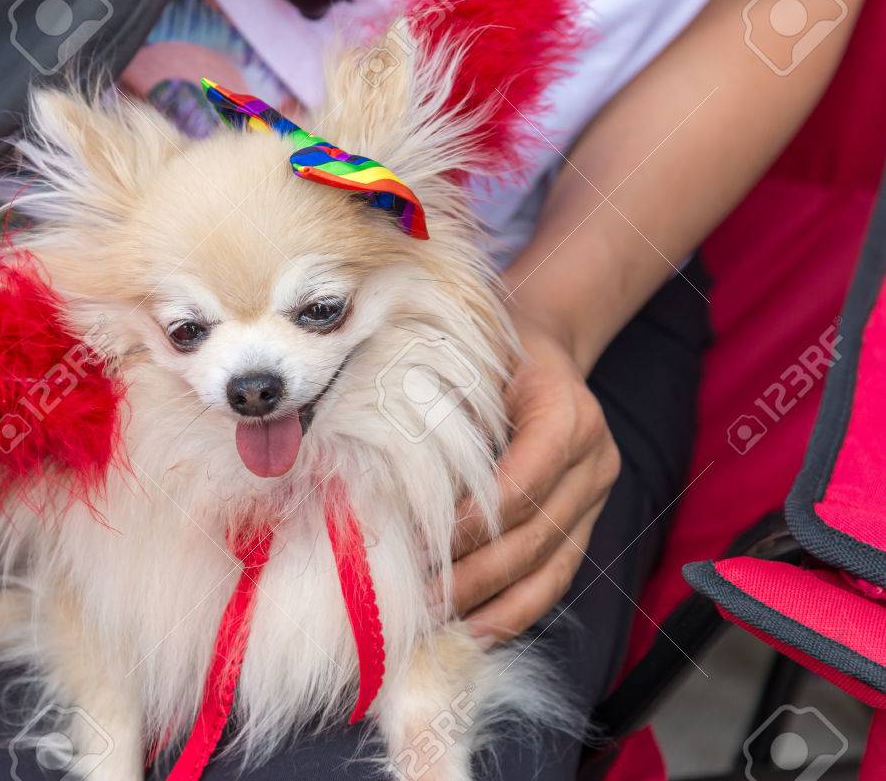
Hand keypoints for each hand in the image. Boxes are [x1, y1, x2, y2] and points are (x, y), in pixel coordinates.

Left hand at [429, 313, 619, 646]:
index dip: (469, 525)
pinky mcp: (588, 522)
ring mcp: (596, 495)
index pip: (520, 486)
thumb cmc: (491, 353)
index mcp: (567, 414)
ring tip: (439, 625)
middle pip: (534, 536)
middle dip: (473, 576)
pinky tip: (474, 631)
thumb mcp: (468, 362)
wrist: (544, 346)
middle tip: (417, 599)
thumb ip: (441, 410)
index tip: (417, 548)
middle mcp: (594, 459)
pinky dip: (516, 610)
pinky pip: (556, 577)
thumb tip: (381, 472)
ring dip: (492, 605)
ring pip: (551, 569)